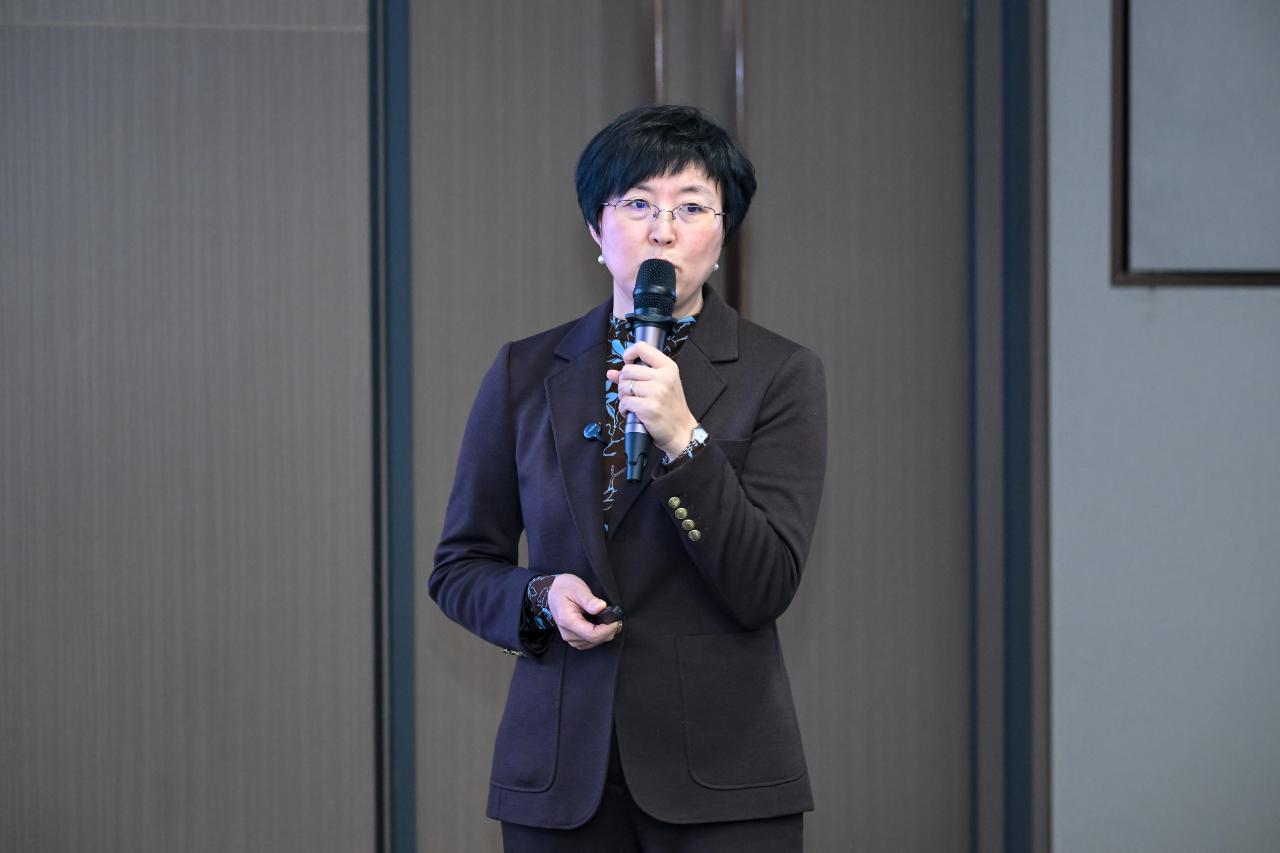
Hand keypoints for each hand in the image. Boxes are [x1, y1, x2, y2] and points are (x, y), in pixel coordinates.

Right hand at [547, 574, 622, 650]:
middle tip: (615, 616)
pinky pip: (590, 643)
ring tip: (608, 619)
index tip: (616, 619)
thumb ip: (589, 600)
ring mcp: (570, 638)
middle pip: (594, 640)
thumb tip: (601, 607)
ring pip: (593, 643)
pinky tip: (601, 624)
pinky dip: (599, 635)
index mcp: (567, 620)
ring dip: (604, 633)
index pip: (591, 634)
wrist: (554, 593)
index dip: (607, 629)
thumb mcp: (577, 589)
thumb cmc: (565, 588)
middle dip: (608, 630)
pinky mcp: (574, 639)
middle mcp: (567, 633)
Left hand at [606, 341, 697, 460]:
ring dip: (623, 396)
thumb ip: (637, 375)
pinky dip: (623, 409)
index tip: (628, 365)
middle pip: (628, 370)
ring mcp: (656, 392)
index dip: (629, 354)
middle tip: (630, 393)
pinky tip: (631, 412)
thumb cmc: (670, 408)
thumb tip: (611, 372)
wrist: (681, 431)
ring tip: (631, 403)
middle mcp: (663, 377)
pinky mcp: (648, 408)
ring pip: (624, 386)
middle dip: (623, 382)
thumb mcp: (661, 386)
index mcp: (668, 367)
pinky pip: (624, 402)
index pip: (642, 347)